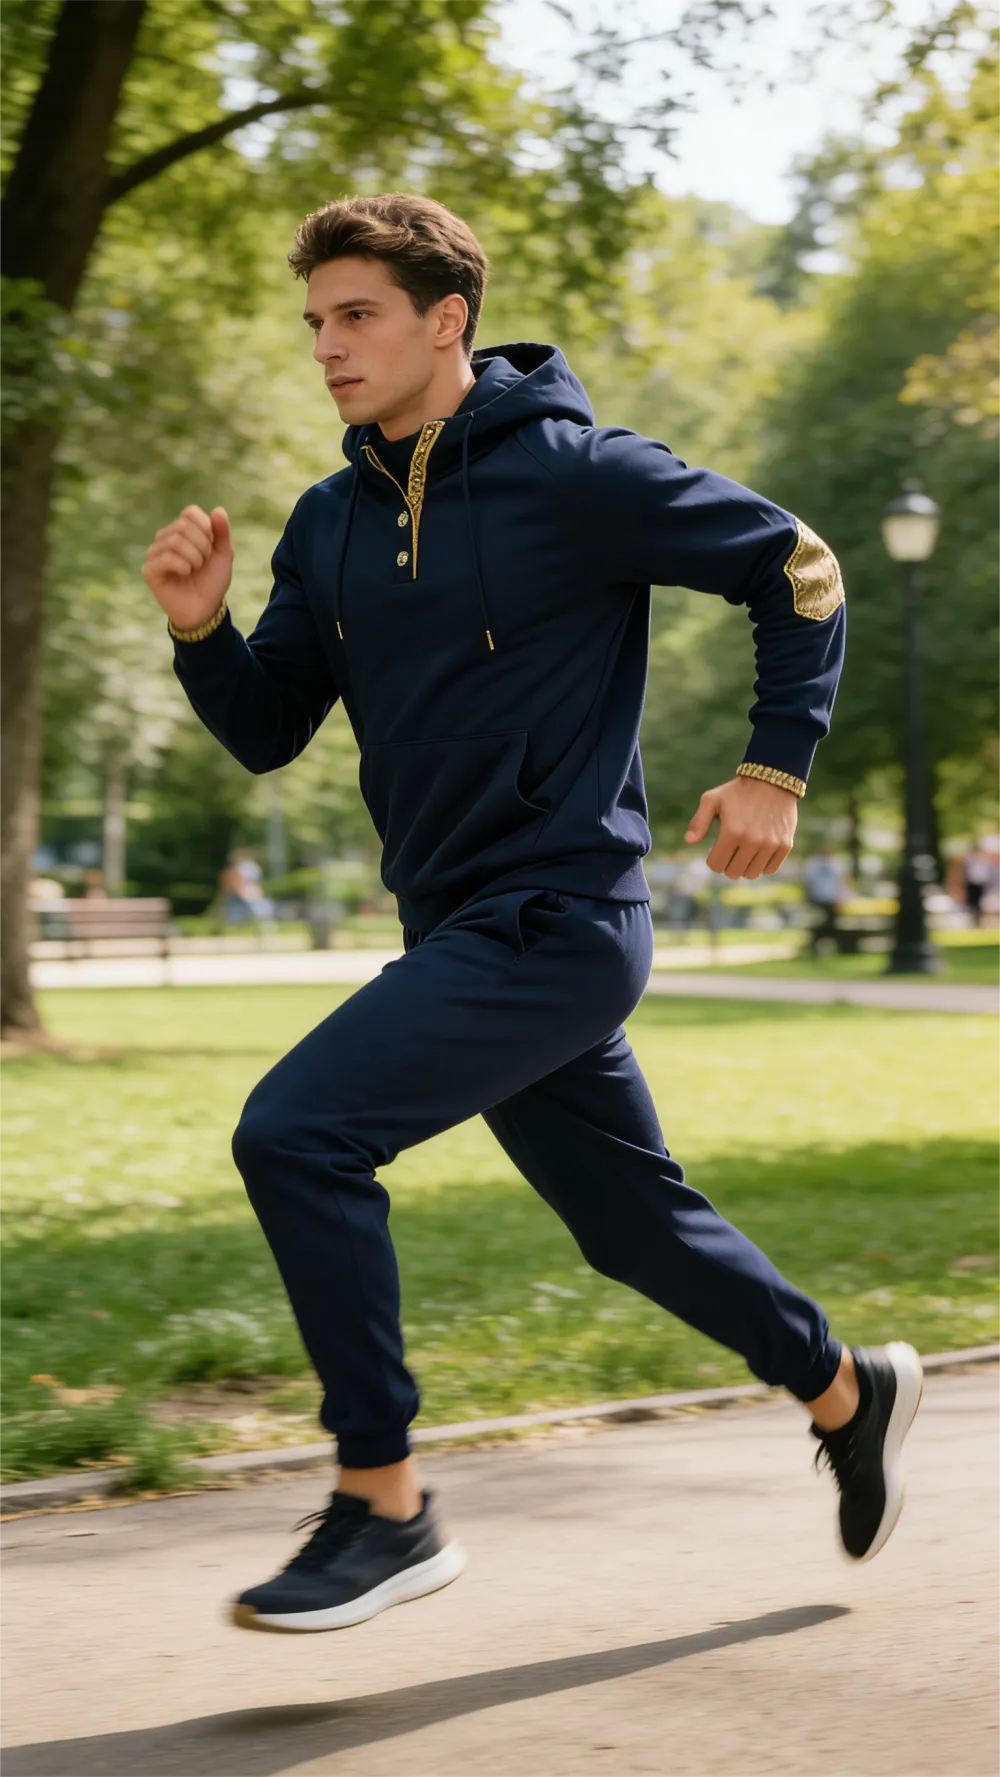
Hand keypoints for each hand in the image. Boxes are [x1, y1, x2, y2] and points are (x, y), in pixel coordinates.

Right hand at [143, 505, 232, 630]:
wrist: (205, 610)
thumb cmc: (212, 582)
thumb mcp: (223, 555)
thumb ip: (222, 532)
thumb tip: (218, 510)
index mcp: (181, 531)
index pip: (190, 512)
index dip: (206, 528)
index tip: (211, 547)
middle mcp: (165, 538)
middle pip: (183, 526)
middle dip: (202, 545)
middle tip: (203, 562)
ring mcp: (154, 553)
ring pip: (175, 540)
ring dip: (194, 558)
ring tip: (195, 570)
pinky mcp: (149, 570)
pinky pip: (166, 557)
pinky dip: (183, 566)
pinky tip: (185, 574)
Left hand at [684, 776, 797, 878]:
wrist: (773, 780)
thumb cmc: (738, 792)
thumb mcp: (712, 800)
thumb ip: (699, 821)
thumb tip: (689, 841)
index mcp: (732, 832)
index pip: (716, 865)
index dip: (713, 860)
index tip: (716, 850)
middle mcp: (752, 841)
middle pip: (733, 873)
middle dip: (728, 864)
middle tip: (730, 850)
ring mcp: (770, 844)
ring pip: (751, 874)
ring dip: (745, 867)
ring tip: (744, 852)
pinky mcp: (785, 845)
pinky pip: (770, 870)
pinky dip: (762, 865)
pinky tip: (758, 852)